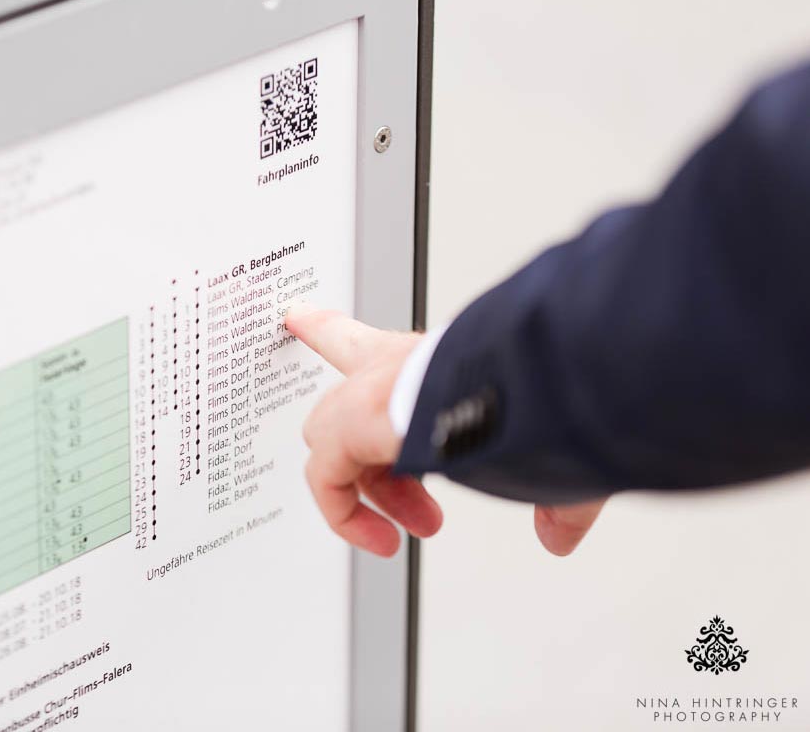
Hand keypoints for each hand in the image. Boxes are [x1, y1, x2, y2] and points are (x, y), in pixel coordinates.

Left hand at [286, 304, 607, 558]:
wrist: (528, 374)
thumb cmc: (539, 393)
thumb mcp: (539, 446)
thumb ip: (551, 498)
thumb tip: (557, 534)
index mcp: (425, 359)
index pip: (368, 340)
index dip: (329, 330)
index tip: (300, 318)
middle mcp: (388, 367)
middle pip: (343, 402)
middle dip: (375, 467)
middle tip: (418, 510)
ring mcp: (365, 391)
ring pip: (332, 440)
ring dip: (373, 492)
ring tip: (403, 532)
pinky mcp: (350, 422)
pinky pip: (326, 475)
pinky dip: (347, 513)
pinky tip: (379, 537)